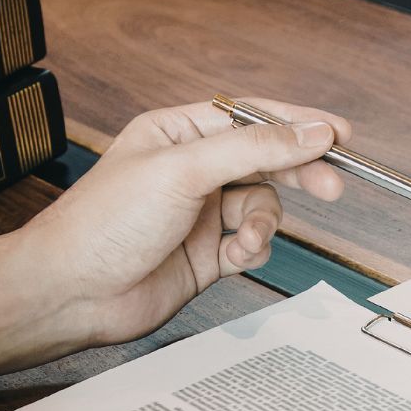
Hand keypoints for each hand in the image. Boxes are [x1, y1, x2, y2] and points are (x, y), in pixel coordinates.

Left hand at [0, 99, 352, 377]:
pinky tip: (234, 257)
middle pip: (265, 160)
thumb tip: (310, 132)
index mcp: (177, 134)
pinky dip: (252, 250)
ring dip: (263, 223)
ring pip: (263, 207)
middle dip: (298, 173)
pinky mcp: (206, 254)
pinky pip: (252, 243)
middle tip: (331, 186)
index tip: (338, 133)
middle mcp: (191, 170)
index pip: (251, 117)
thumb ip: (253, 149)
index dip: (297, 123)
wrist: (72, 293)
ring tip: (246, 239)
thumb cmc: (103, 224)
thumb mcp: (184, 171)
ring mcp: (200, 213)